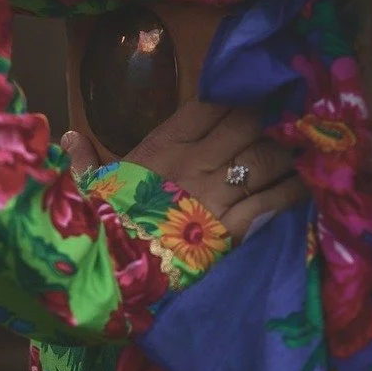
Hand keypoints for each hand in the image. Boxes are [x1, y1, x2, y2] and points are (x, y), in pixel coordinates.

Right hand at [61, 99, 300, 242]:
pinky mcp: (233, 231)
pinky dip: (291, 191)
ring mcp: (217, 195)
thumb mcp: (88, 188)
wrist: (108, 280)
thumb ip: (82, 160)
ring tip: (299, 150)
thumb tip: (68, 135)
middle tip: (285, 117)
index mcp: (163, 146)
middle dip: (268, 118)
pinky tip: (303, 185)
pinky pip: (272, 201)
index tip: (252, 90)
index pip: (209, 105)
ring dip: (285, 153)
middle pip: (247, 124)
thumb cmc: (100, 229)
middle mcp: (195, 163)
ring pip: (266, 158)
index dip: (235, 94)